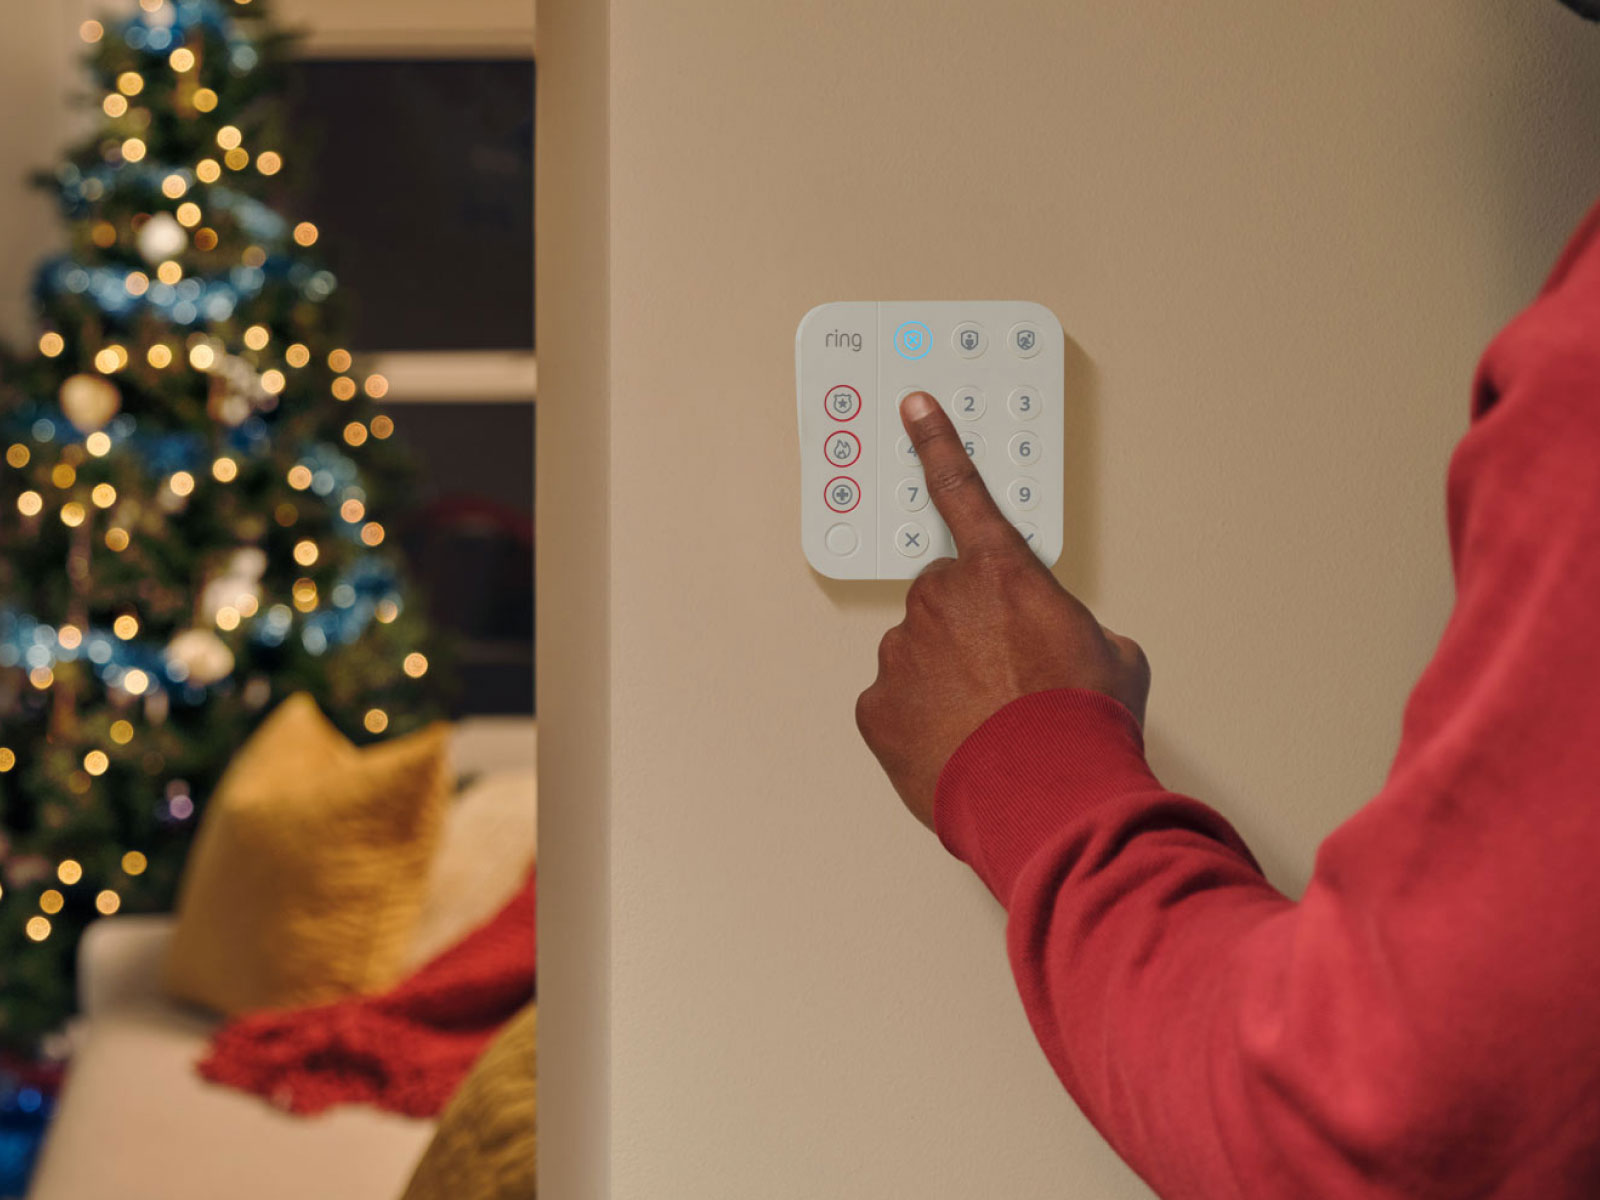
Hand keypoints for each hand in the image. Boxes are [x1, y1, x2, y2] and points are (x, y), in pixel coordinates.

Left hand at [856, 391, 1151, 830]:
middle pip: (945, 599)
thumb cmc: (1084, 722)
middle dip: (968, 628)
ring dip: (944, 677)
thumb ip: (1076, 626)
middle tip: (1004, 677)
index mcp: (1003, 573)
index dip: (937, 445)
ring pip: (916, 653)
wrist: (1047, 794)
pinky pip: (893, 703)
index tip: (913, 409)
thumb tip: (1072, 644)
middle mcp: (942, 600)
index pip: (963, 492)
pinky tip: (954, 744)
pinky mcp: (876, 706)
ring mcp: (901, 653)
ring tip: (987, 723)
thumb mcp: (1113, 654)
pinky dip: (917, 721)